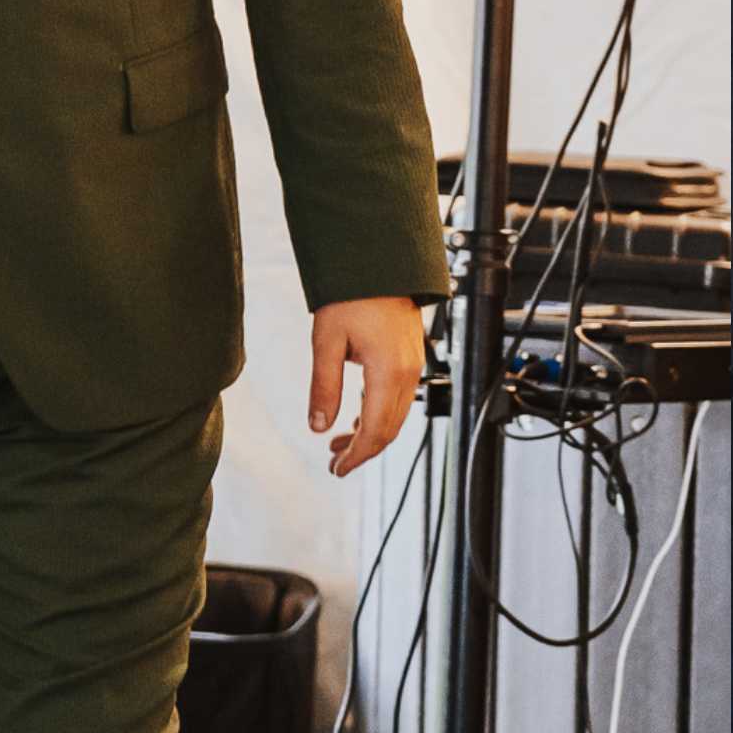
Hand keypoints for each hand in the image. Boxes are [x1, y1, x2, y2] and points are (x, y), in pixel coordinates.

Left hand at [308, 296, 426, 474]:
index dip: (356, 456)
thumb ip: (324, 387)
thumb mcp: (326, 342)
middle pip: (389, 429)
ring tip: (339, 444)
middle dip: (363, 451)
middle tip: (335, 464)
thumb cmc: (351, 295)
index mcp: (388, 372)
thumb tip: (318, 426)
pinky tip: (356, 418)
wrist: (378, 262)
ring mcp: (413, 366)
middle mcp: (408, 373)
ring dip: (370, 434)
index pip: (375, 431)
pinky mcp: (411, 358)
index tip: (337, 469)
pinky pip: (399, 399)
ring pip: (395, 416)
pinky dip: (378, 415)